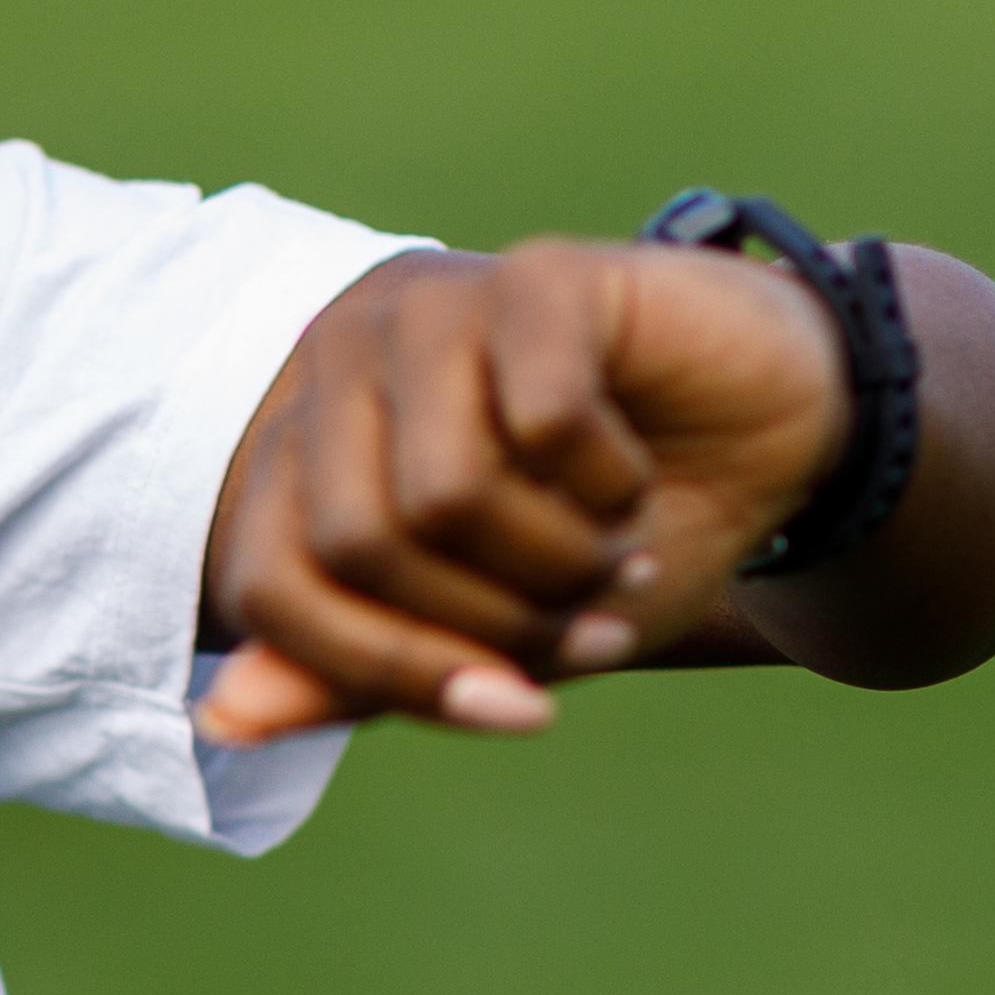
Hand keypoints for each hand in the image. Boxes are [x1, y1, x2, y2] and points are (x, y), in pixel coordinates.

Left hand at [195, 241, 841, 743]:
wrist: (772, 433)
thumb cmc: (617, 537)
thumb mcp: (492, 632)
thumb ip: (360, 671)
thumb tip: (221, 718)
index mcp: (303, 445)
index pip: (267, 583)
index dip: (382, 671)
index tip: (516, 709)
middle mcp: (341, 360)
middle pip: (359, 545)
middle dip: (495, 622)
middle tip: (592, 618)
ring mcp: (430, 304)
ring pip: (444, 493)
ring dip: (560, 563)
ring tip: (618, 552)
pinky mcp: (532, 276)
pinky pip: (545, 424)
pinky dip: (614, 486)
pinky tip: (638, 470)